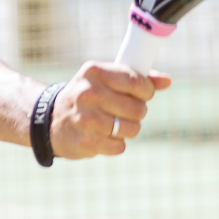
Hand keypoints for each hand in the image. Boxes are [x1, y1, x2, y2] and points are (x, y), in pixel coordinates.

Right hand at [49, 61, 170, 158]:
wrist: (50, 121)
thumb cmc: (87, 97)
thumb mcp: (105, 81)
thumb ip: (137, 79)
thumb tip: (167, 81)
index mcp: (93, 72)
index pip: (137, 82)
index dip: (146, 91)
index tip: (142, 95)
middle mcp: (87, 93)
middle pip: (138, 109)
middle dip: (136, 113)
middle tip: (122, 111)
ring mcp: (85, 118)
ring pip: (131, 129)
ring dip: (127, 130)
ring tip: (113, 125)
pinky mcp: (86, 141)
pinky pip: (120, 146)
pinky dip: (115, 144)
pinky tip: (101, 136)